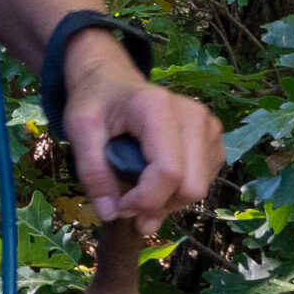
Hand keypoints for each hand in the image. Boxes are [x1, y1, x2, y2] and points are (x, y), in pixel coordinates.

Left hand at [58, 31, 224, 233]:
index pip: (168, 172)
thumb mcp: (79, 129)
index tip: (118, 206)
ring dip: (167, 202)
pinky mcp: (214, 139)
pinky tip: (154, 180)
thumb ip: (92, 170)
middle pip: (190, 186)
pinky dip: (177, 192)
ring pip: (199, 188)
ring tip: (136, 189)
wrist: (112, 79)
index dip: (145, 200)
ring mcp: (209, 127)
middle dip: (157, 206)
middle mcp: (194, 116)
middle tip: (125, 205)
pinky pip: (203, 181)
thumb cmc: (95, 100)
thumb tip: (109, 214)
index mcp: (158, 108)